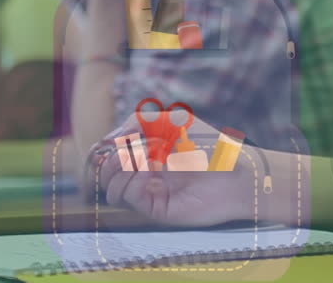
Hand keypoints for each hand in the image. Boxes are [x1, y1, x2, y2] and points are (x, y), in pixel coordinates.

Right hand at [95, 114, 257, 227]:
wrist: (233, 174)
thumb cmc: (208, 145)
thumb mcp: (170, 123)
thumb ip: (136, 123)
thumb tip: (107, 140)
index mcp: (144, 153)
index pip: (108, 155)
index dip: (99, 151)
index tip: (101, 146)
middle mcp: (143, 174)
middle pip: (104, 173)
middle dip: (109, 160)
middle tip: (127, 152)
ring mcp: (148, 192)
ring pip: (112, 188)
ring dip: (120, 170)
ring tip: (143, 160)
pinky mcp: (155, 209)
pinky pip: (129, 197)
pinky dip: (134, 181)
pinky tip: (151, 172)